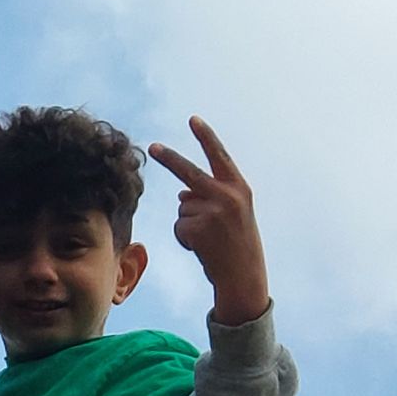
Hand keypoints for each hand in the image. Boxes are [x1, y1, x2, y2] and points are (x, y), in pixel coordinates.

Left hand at [147, 118, 269, 326]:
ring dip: (189, 223)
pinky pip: (179, 226)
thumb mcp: (232, 216)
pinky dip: (185, 238)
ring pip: (182, 207)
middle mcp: (227, 195)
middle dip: (169, 158)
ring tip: (210, 239)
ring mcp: (212, 211)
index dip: (206, 137)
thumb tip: (180, 194)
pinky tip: (203, 248)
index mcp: (240, 188)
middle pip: (189, 172)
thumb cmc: (238, 246)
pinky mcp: (198, 228)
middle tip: (152, 147)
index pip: (219, 157)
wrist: (244, 276)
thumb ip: (210, 199)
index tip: (193, 119)